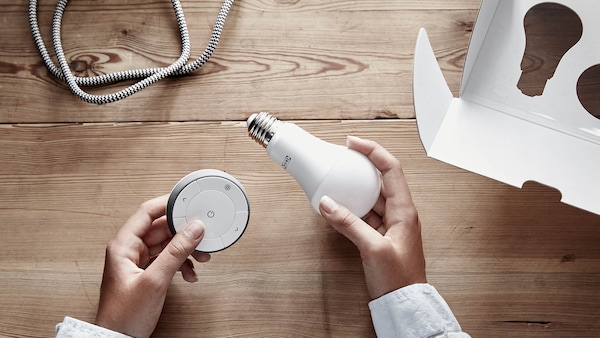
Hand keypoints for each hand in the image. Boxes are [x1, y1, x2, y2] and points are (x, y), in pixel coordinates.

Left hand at [95, 195, 210, 337]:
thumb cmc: (124, 316)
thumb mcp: (155, 281)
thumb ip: (176, 252)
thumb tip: (193, 229)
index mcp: (123, 245)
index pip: (147, 212)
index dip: (168, 204)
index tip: (188, 201)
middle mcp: (129, 250)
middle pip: (161, 229)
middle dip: (184, 232)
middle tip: (202, 234)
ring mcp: (137, 262)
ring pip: (167, 244)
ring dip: (186, 249)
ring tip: (200, 257)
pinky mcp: (146, 274)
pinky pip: (167, 259)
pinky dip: (181, 263)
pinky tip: (190, 273)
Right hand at [319, 136, 425, 298]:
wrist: (404, 303)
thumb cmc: (400, 279)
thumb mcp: (372, 248)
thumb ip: (349, 224)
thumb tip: (328, 204)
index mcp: (404, 210)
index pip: (391, 169)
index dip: (373, 152)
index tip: (354, 143)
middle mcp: (399, 213)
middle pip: (380, 179)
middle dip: (361, 167)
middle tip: (342, 158)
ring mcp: (390, 224)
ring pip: (370, 197)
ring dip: (353, 189)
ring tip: (336, 181)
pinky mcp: (381, 235)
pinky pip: (364, 214)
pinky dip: (350, 209)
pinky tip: (337, 209)